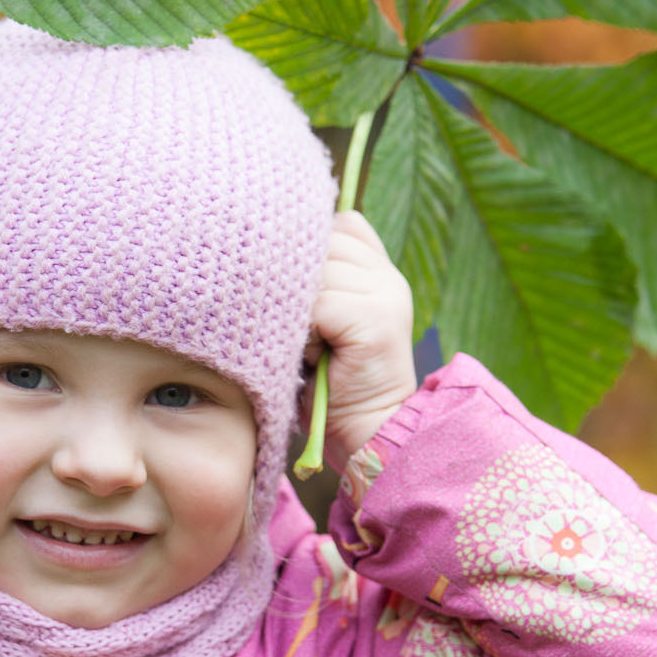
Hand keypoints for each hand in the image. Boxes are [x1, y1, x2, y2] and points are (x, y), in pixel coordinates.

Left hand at [307, 210, 415, 472]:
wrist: (369, 431)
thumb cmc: (331, 381)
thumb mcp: (323, 321)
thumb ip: (315, 282)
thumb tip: (270, 243)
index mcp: (378, 268)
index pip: (337, 225)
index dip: (306, 251)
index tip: (293, 288)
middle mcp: (387, 275)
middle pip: (320, 244)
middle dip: (295, 281)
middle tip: (301, 327)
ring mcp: (386, 293)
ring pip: (315, 273)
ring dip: (298, 310)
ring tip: (309, 345)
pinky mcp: (376, 318)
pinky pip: (319, 304)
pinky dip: (305, 331)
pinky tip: (314, 355)